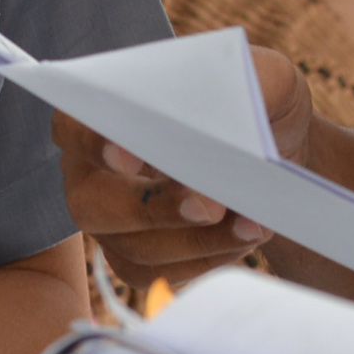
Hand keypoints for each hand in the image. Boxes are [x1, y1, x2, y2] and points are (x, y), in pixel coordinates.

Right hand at [50, 54, 305, 297]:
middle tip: (211, 206)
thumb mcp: (269, 80)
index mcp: (107, 114)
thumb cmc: (258, 108)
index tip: (130, 156)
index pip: (74, 126)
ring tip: (254, 225)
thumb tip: (239, 115)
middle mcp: (94, 173)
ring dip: (197, 241)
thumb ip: (255, 81)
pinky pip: (161, 274)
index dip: (93, 143)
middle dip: (153, 208)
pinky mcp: (139, 259)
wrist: (278, 157)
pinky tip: (245, 240)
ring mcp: (112, 223)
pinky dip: (206, 262)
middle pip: (94, 204)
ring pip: (134, 248)